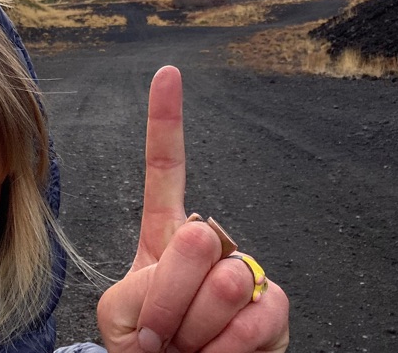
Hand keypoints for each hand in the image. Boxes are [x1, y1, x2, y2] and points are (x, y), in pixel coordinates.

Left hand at [97, 66, 288, 352]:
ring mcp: (246, 272)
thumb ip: (146, 289)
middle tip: (162, 330)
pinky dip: (231, 347)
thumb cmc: (146, 349)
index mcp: (165, 236)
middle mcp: (212, 245)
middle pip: (195, 237)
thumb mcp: (122, 319)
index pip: (166, 170)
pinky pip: (261, 312)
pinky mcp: (276, 304)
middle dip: (168, 296)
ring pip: (227, 280)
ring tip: (188, 344)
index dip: (167, 121)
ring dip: (195, 328)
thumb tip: (208, 273)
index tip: (168, 72)